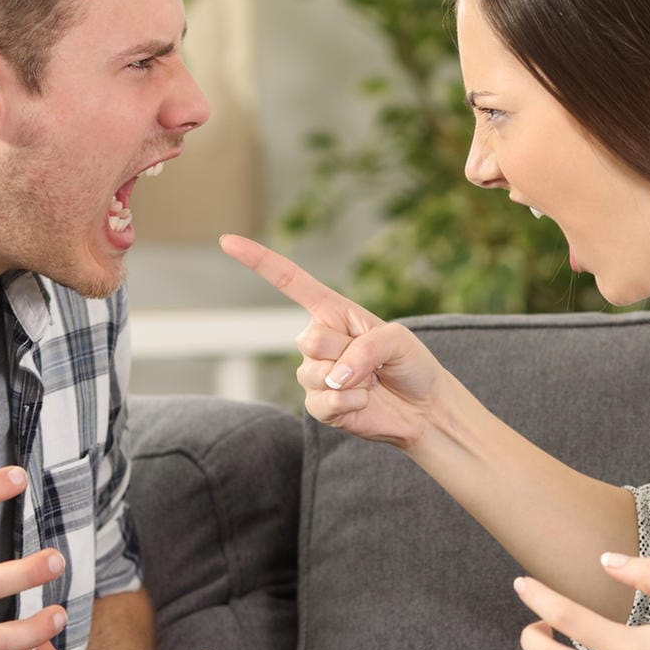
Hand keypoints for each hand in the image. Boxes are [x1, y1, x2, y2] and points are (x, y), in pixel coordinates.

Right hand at [220, 234, 453, 448]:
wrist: (422, 407)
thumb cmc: (410, 364)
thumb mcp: (398, 339)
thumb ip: (366, 348)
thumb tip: (335, 377)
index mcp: (333, 311)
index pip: (290, 282)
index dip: (259, 261)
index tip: (227, 241)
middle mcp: (318, 339)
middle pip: (308, 340)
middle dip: (345, 352)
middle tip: (371, 362)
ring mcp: (314, 373)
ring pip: (312, 373)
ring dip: (351, 381)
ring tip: (370, 382)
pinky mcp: (318, 406)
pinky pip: (321, 403)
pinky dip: (349, 404)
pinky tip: (363, 401)